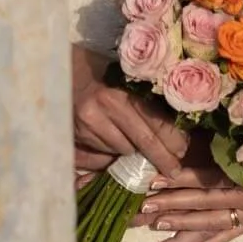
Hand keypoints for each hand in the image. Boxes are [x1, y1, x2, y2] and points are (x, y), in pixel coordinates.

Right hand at [72, 70, 188, 181]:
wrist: (59, 71)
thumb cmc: (97, 71)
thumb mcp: (121, 78)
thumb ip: (141, 99)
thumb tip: (173, 124)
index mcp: (118, 91)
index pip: (152, 120)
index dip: (171, 138)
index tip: (183, 149)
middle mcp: (102, 108)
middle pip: (141, 141)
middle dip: (161, 157)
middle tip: (174, 170)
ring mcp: (87, 126)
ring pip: (122, 150)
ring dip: (135, 153)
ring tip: (142, 151)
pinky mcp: (75, 137)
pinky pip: (103, 155)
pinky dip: (112, 154)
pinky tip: (115, 147)